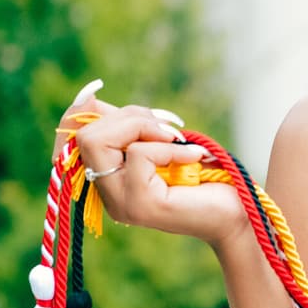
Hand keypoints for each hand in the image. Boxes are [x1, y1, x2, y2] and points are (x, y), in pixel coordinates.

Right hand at [65, 95, 247, 248]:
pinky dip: (170, 146)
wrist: (238, 211)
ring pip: (98, 141)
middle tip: (168, 129)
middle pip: (85, 134)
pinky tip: (194, 156)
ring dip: (144, 127)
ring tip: (176, 139)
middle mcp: (106, 193)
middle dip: (129, 117)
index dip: (80, 110)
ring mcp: (119, 202)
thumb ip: (130, 125)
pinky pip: (139, 154)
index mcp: (106, 176)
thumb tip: (91, 96)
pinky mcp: (139, 205)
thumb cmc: (204, 175)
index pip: (70, 137)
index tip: (102, 95)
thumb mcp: (160, 141)